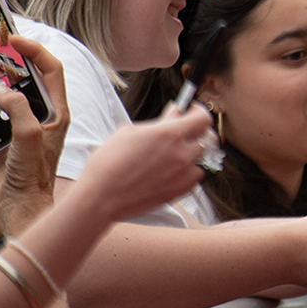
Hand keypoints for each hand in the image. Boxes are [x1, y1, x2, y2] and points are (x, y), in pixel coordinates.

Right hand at [0, 36, 69, 229]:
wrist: (18, 211)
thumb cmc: (33, 178)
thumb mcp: (30, 138)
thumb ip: (19, 110)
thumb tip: (3, 90)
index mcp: (57, 113)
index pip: (51, 70)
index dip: (35, 51)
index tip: (14, 39)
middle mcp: (41, 117)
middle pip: (27, 79)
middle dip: (9, 63)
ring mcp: (21, 128)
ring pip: (6, 95)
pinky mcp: (2, 140)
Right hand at [68, 103, 214, 221]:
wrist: (101, 196)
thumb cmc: (109, 162)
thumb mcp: (130, 132)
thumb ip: (159, 122)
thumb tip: (175, 113)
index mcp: (171, 133)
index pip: (203, 118)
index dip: (199, 112)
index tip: (192, 111)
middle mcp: (182, 153)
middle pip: (206, 138)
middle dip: (195, 132)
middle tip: (182, 132)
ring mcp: (183, 174)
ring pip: (200, 159)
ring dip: (191, 154)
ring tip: (171, 155)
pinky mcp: (180, 192)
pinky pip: (194, 178)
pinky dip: (187, 172)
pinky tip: (170, 171)